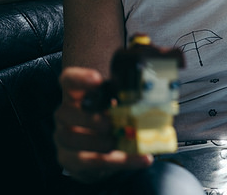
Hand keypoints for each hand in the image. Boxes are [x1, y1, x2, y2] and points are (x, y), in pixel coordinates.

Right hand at [54, 67, 151, 183]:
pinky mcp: (70, 160)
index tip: (98, 80)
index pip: (69, 80)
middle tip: (111, 123)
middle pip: (66, 111)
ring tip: (121, 142)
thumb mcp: (120, 104)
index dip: (80, 78)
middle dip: (90, 118)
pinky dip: (121, 160)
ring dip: (101, 142)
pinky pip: (93, 161)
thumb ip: (134, 91)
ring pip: (72, 138)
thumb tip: (163, 65)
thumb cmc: (110, 120)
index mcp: (76, 95)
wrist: (98, 152)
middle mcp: (65, 115)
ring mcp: (63, 138)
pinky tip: (141, 158)